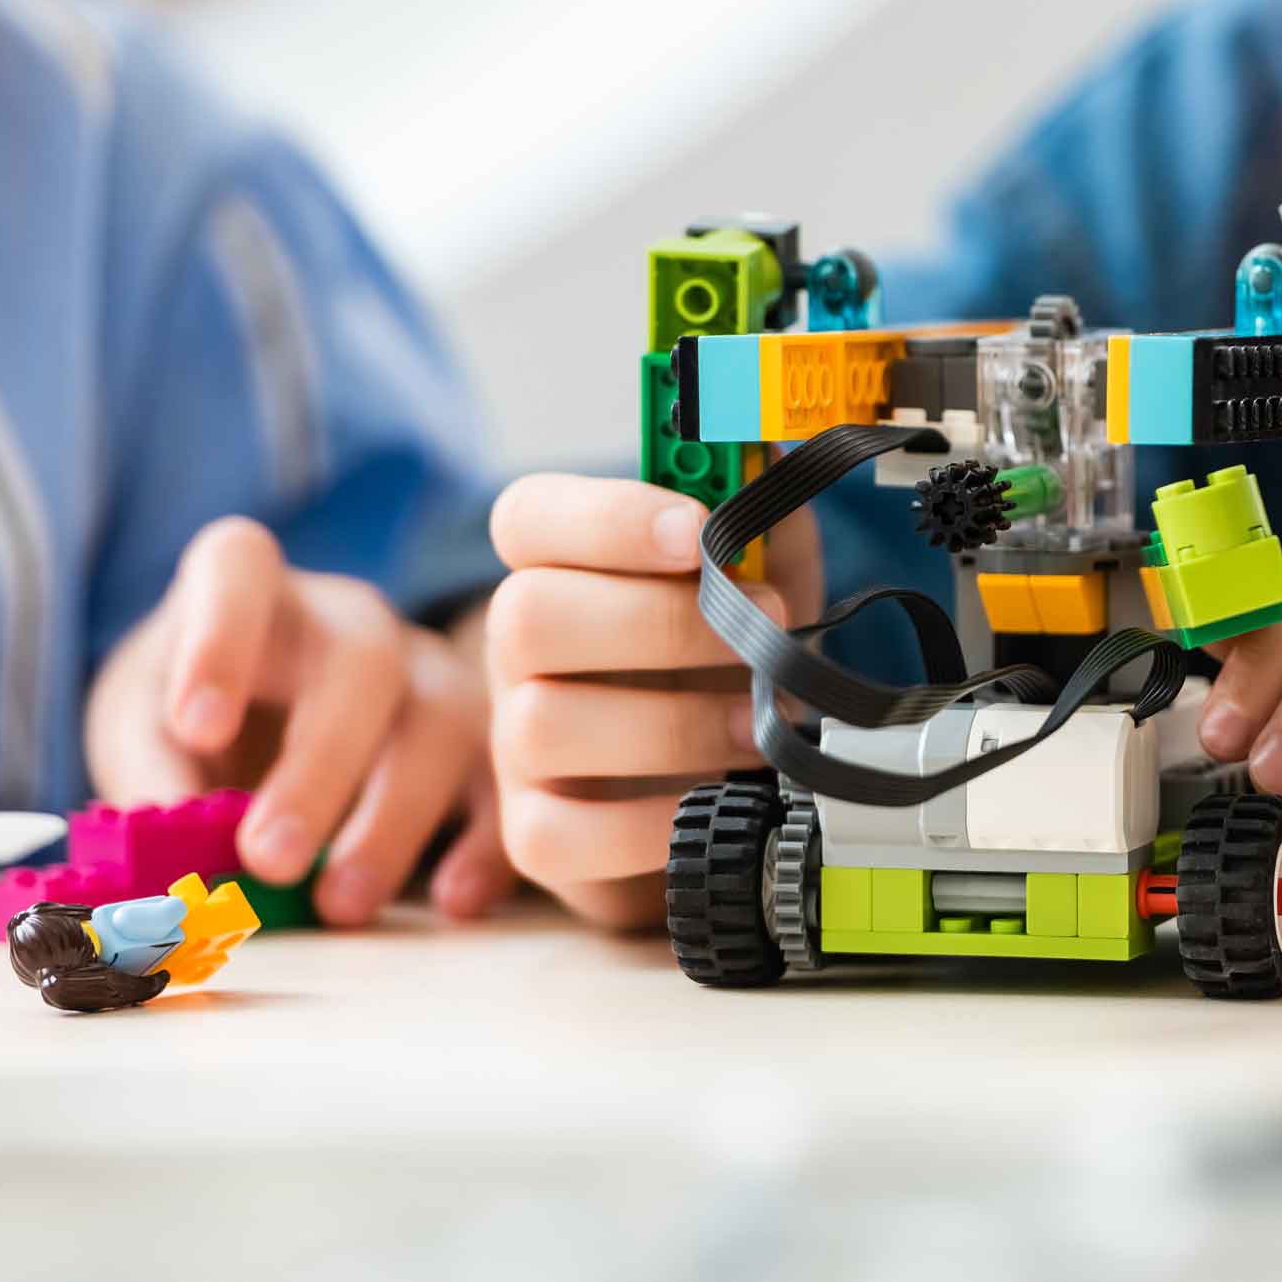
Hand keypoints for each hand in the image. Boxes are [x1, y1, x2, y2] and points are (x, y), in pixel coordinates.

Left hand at [85, 517, 514, 925]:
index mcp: (251, 589)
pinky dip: (485, 843)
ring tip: (341, 904)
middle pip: (360, 662)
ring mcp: (426, 670)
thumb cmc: (202, 719)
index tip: (195, 727)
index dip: (219, 641)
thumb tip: (170, 856)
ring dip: (393, 817)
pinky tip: (450, 902)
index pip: (239, 569)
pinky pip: (501, 780)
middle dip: (317, 765)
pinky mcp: (479, 737)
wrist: (270, 730)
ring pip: (442, 718)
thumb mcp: (142, 730)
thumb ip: (149, 778)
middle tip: (267, 859)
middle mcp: (350, 617)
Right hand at [486, 475, 822, 928]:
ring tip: (759, 725)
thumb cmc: (736, 652)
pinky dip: (648, 821)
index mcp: (559, 566)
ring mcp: (516, 743)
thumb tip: (765, 446)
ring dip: (670, 724)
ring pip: (543, 722)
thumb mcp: (763, 564)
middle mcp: (517, 648)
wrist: (734, 771)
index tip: (699, 531)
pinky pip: (557, 834)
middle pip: (527, 614)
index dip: (607, 519)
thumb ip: (759, 504)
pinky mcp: (537, 835)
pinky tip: (716, 798)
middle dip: (660, 623)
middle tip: (765, 631)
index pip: (529, 517)